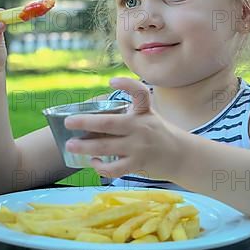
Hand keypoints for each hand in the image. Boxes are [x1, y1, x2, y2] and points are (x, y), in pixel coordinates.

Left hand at [64, 77, 186, 179]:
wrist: (181, 155)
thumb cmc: (157, 133)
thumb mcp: (147, 117)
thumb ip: (126, 115)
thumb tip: (91, 118)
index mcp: (144, 112)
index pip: (139, 93)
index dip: (126, 85)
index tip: (111, 82)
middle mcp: (141, 127)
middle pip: (109, 123)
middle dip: (85, 122)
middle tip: (68, 122)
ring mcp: (139, 147)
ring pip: (106, 147)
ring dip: (85, 147)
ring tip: (70, 145)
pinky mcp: (138, 164)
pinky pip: (114, 168)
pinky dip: (100, 166)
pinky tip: (93, 162)